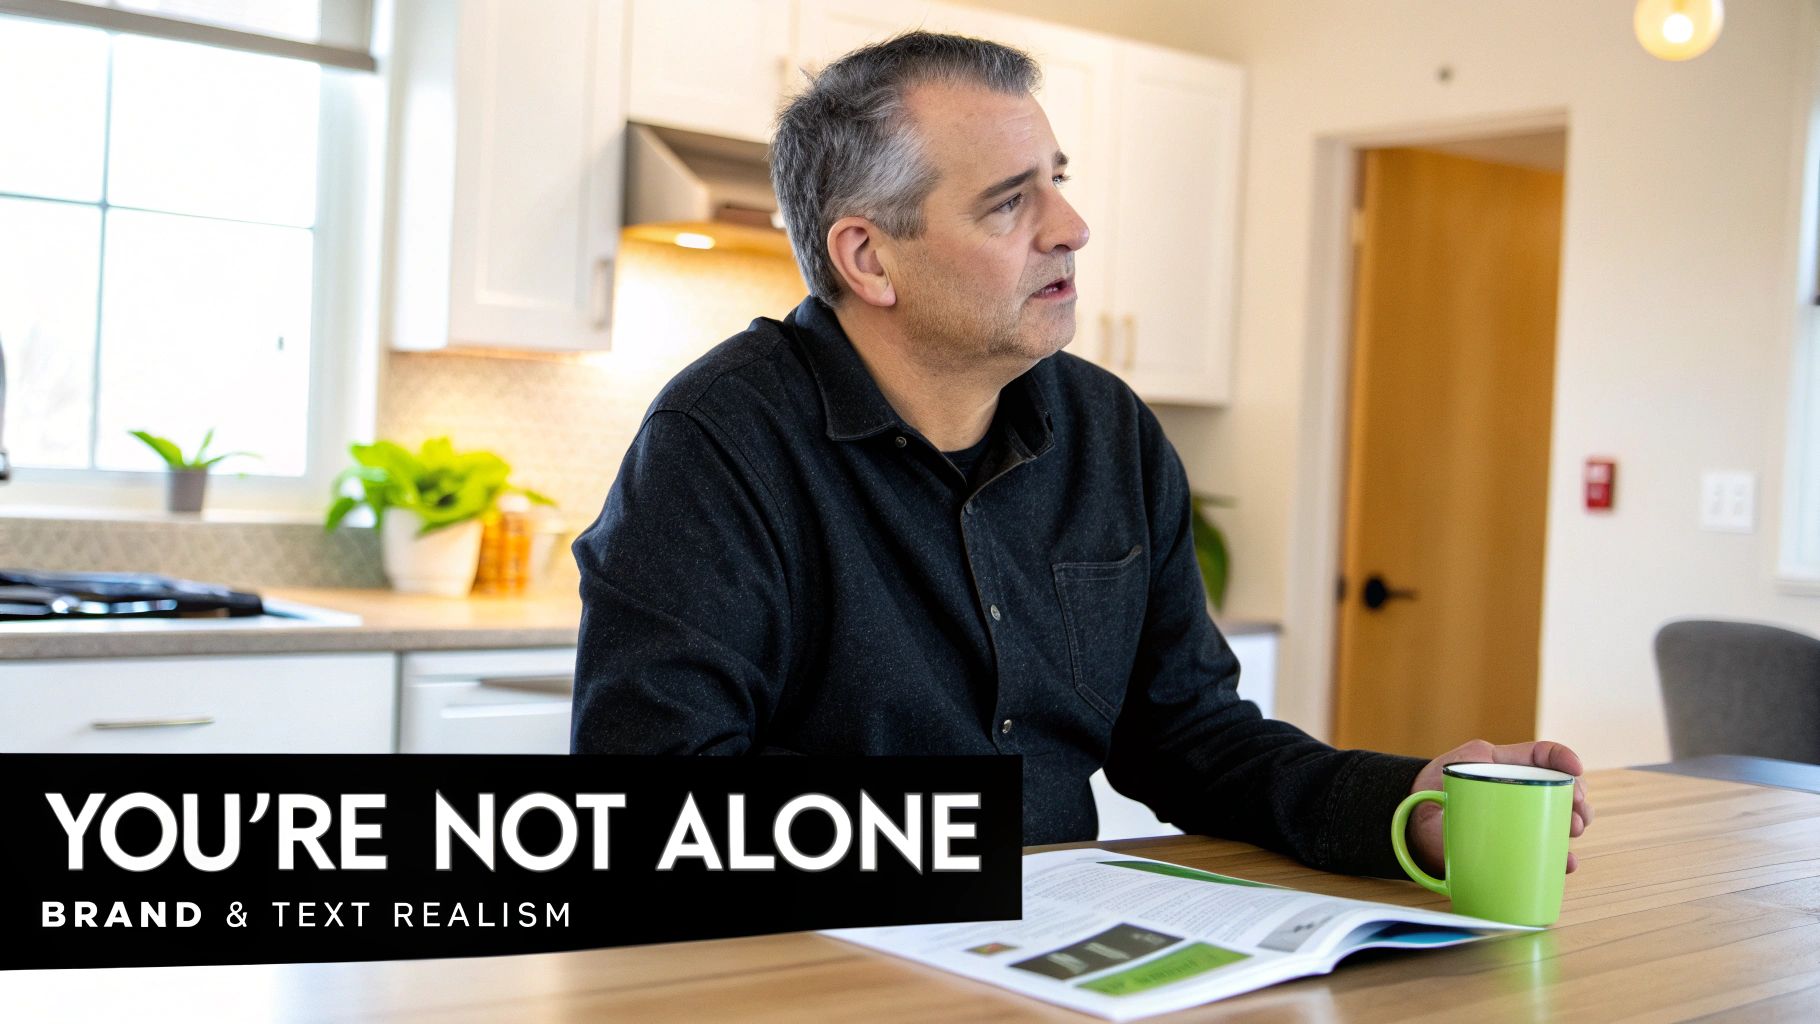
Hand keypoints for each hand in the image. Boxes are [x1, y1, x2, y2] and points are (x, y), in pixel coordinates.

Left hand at [1406, 739, 1591, 875]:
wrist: (1411, 819)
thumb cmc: (1424, 797)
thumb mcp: (1437, 789)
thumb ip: (1447, 800)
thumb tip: (1452, 822)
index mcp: (1496, 763)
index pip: (1538, 752)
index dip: (1562, 757)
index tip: (1577, 770)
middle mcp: (1513, 785)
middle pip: (1557, 785)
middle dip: (1576, 798)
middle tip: (1578, 815)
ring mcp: (1517, 811)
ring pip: (1558, 812)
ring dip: (1574, 821)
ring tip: (1575, 832)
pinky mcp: (1515, 836)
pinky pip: (1545, 842)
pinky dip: (1559, 852)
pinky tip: (1567, 861)